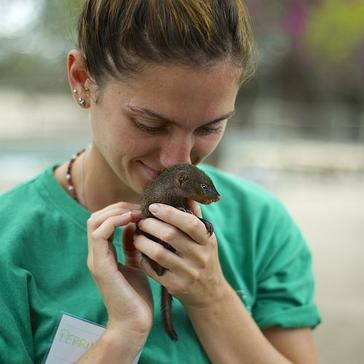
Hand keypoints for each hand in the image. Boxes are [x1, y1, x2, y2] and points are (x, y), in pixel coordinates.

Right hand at [87, 202, 152, 338]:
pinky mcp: (100, 266)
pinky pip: (100, 234)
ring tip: (136, 212)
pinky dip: (114, 222)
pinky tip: (132, 220)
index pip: (103, 221)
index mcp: (104, 253)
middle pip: (96, 217)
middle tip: (139, 207)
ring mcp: (96, 259)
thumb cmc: (137, 295)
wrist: (134, 322)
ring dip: (116, 212)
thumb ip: (130, 246)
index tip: (140, 208)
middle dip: (118, 207)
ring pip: (95, 222)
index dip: (121, 210)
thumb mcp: (135, 263)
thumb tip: (133, 225)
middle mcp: (96, 254)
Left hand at [134, 202, 228, 309]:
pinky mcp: (175, 286)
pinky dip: (143, 259)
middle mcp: (199, 257)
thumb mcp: (206, 239)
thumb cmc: (204, 258)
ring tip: (136, 235)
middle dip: (151, 225)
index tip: (153, 207)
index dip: (170, 213)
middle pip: (170, 235)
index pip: (190, 223)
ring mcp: (187, 273)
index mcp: (207, 240)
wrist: (209, 294)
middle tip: (141, 220)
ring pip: (158, 253)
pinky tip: (139, 252)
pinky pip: (153, 270)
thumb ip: (196, 218)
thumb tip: (187, 195)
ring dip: (142, 241)